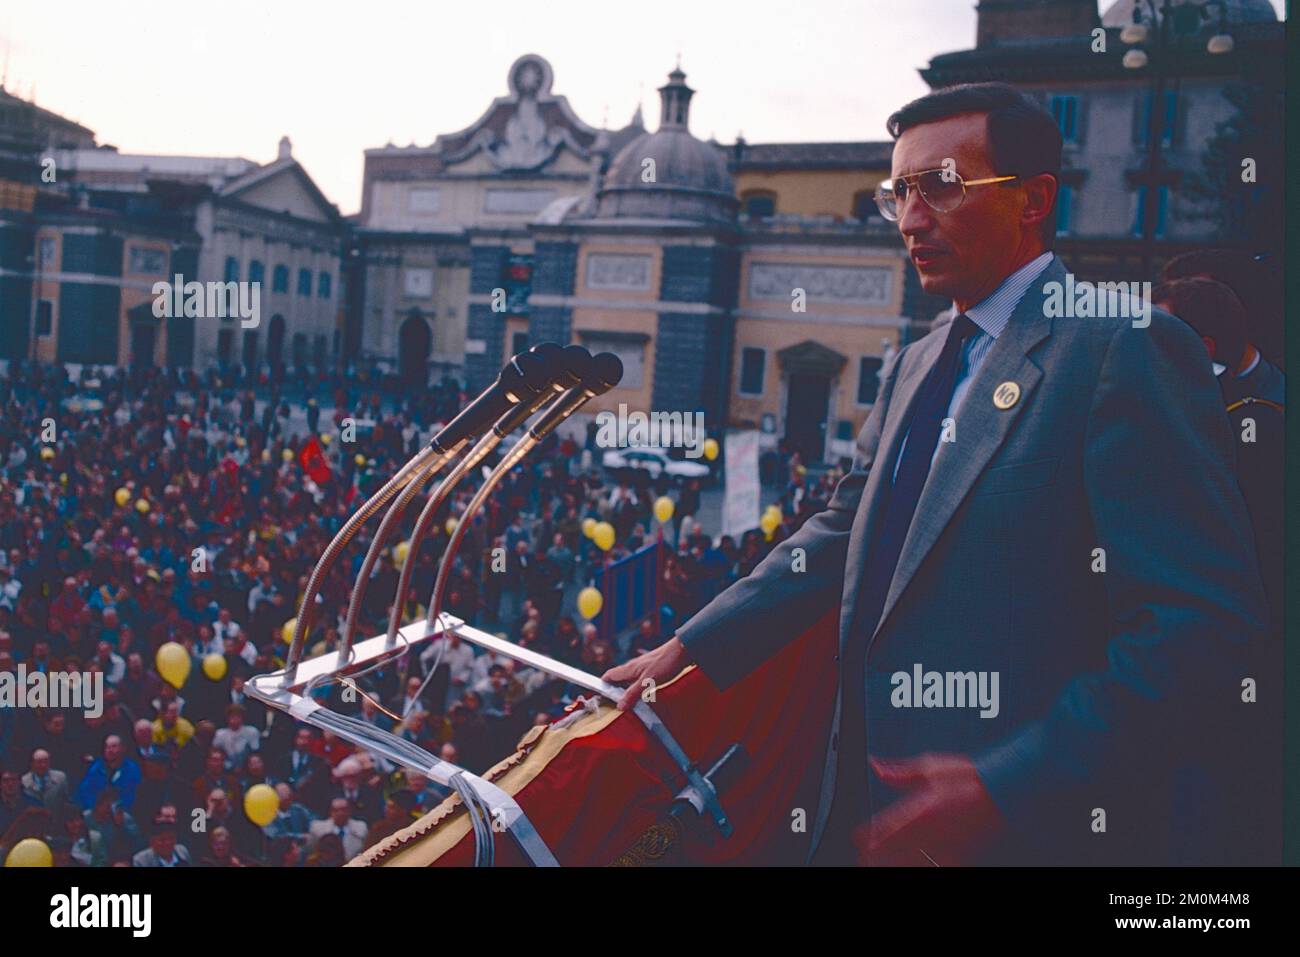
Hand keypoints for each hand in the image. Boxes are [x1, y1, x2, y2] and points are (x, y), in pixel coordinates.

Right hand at [600, 636, 691, 710]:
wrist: (683, 650)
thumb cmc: (665, 662)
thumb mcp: (648, 681)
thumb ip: (633, 693)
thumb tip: (619, 706)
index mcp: (629, 668)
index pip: (608, 676)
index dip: (601, 686)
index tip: (598, 698)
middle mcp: (633, 667)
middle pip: (617, 679)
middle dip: (612, 690)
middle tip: (612, 705)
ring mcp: (642, 667)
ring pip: (628, 679)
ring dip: (625, 690)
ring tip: (627, 703)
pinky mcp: (651, 669)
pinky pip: (638, 680)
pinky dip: (636, 688)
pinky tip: (642, 695)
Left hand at [851, 753, 1004, 866]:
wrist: (1005, 788)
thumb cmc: (971, 775)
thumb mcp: (930, 765)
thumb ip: (900, 771)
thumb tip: (877, 767)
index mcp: (920, 807)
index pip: (886, 826)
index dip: (869, 835)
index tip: (858, 839)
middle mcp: (932, 829)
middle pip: (897, 849)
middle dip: (878, 856)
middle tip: (865, 860)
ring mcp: (947, 843)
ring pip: (916, 861)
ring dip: (898, 863)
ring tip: (883, 866)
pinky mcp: (962, 850)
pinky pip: (941, 864)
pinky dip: (928, 866)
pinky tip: (921, 866)